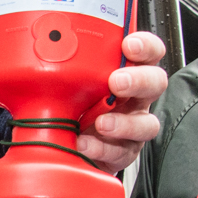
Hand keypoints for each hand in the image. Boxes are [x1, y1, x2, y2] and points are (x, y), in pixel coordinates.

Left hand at [77, 30, 169, 173]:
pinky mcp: (124, 152)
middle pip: (156, 83)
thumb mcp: (69, 83)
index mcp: (127, 73)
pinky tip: (85, 144)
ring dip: (124, 123)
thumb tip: (41, 52)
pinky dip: (102, 148)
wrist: (67, 144)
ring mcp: (133, 126)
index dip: (145, 46)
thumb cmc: (72, 107)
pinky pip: (121, 152)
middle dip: (139, 80)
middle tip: (117, 82)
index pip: (148, 53)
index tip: (128, 45)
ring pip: (147, 124)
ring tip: (102, 123)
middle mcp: (135, 98)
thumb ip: (66, 69)